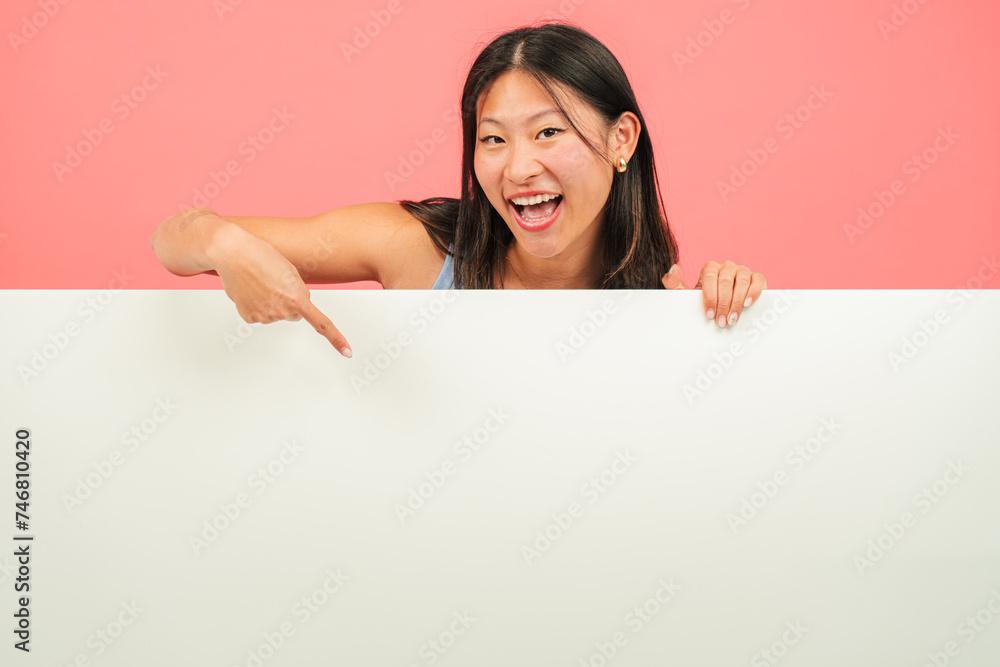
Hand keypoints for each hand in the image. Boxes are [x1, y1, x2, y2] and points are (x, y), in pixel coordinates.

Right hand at [211, 223, 353, 356]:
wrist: (233, 253)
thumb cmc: (261, 256)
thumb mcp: (291, 272)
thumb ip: (300, 292)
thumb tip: (298, 305)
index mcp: (297, 298)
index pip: (322, 323)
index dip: (336, 339)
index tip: (346, 351)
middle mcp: (282, 311)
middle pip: (295, 313)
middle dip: (290, 301)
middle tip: (276, 283)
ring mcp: (265, 316)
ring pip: (277, 314)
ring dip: (272, 301)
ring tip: (261, 283)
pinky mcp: (250, 317)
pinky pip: (261, 315)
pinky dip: (257, 305)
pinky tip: (251, 290)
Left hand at [661, 260, 766, 327]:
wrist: (721, 307)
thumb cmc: (703, 301)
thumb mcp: (685, 294)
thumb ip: (673, 282)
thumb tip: (673, 268)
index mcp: (710, 268)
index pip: (710, 277)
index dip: (710, 296)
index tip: (709, 314)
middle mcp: (727, 266)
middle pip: (726, 281)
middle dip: (723, 304)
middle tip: (720, 321)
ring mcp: (742, 270)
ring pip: (742, 281)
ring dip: (737, 302)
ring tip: (732, 319)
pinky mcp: (756, 277)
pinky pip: (758, 280)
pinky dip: (754, 292)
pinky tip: (747, 304)